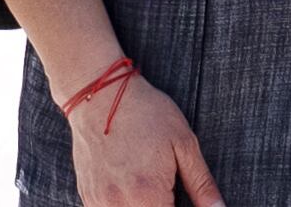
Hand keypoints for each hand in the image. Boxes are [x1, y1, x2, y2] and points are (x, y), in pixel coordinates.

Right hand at [63, 74, 220, 206]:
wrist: (101, 96)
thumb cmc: (146, 114)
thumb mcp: (184, 144)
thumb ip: (202, 185)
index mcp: (148, 196)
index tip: (180, 194)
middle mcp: (119, 206)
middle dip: (162, 205)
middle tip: (167, 185)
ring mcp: (99, 203)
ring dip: (144, 206)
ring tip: (149, 183)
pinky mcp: (88, 198)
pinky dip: (125, 204)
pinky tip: (131, 185)